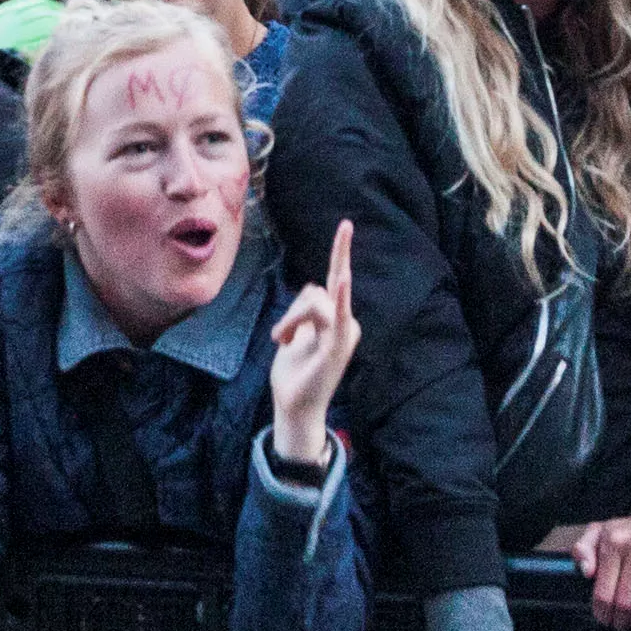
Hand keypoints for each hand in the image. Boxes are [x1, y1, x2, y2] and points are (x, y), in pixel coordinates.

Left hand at [267, 220, 356, 464]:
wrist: (294, 406)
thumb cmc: (295, 372)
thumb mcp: (296, 332)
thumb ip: (305, 309)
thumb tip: (311, 293)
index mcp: (337, 318)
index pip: (336, 277)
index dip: (341, 251)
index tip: (346, 224)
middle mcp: (346, 322)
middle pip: (313, 291)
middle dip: (294, 314)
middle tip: (283, 341)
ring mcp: (344, 333)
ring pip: (310, 300)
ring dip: (290, 322)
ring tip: (285, 347)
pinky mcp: (338, 346)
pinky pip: (336, 316)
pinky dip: (341, 297)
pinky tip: (342, 280)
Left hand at [561, 505, 630, 630]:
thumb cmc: (629, 532)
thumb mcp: (600, 532)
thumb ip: (583, 549)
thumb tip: (586, 571)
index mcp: (614, 540)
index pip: (604, 591)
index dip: (602, 612)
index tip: (603, 620)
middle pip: (626, 600)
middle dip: (621, 621)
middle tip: (620, 626)